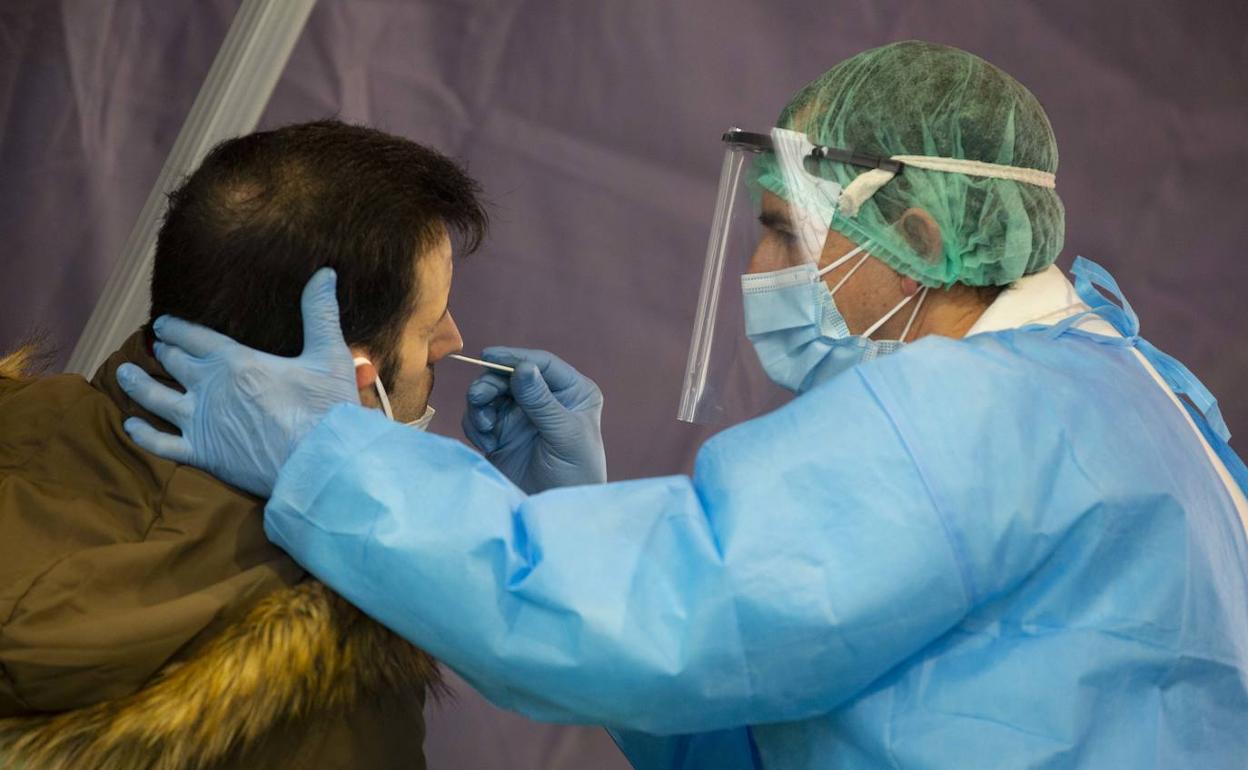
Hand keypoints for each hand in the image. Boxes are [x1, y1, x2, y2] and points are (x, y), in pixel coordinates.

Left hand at [116, 269, 358, 496]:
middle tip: (155, 346)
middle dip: (163, 351)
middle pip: (173, 362)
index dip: (176, 328)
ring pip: (155, 398)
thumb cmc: (326, 409)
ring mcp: (200, 422)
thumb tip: (325, 273)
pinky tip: (130, 425)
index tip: (164, 323)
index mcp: (235, 361)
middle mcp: (209, 387)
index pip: (194, 336)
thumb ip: (319, 312)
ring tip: (123, 374)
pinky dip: (142, 434)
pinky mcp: (202, 453)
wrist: (320, 462)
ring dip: (137, 384)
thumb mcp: (328, 355)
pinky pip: (160, 443)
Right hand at [462, 347, 605, 493]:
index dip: (515, 357)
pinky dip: (477, 426)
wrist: (557, 512)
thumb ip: (541, 402)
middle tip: (479, 399)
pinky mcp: (502, 432)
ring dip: (481, 406)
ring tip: (486, 428)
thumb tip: (523, 367)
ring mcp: (522, 414)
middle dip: (491, 384)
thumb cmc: (575, 473)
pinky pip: (480, 416)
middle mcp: (547, 398)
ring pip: (491, 393)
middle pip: (510, 375)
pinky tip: (488, 444)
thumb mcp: (564, 435)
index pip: (542, 364)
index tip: (489, 357)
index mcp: (572, 391)